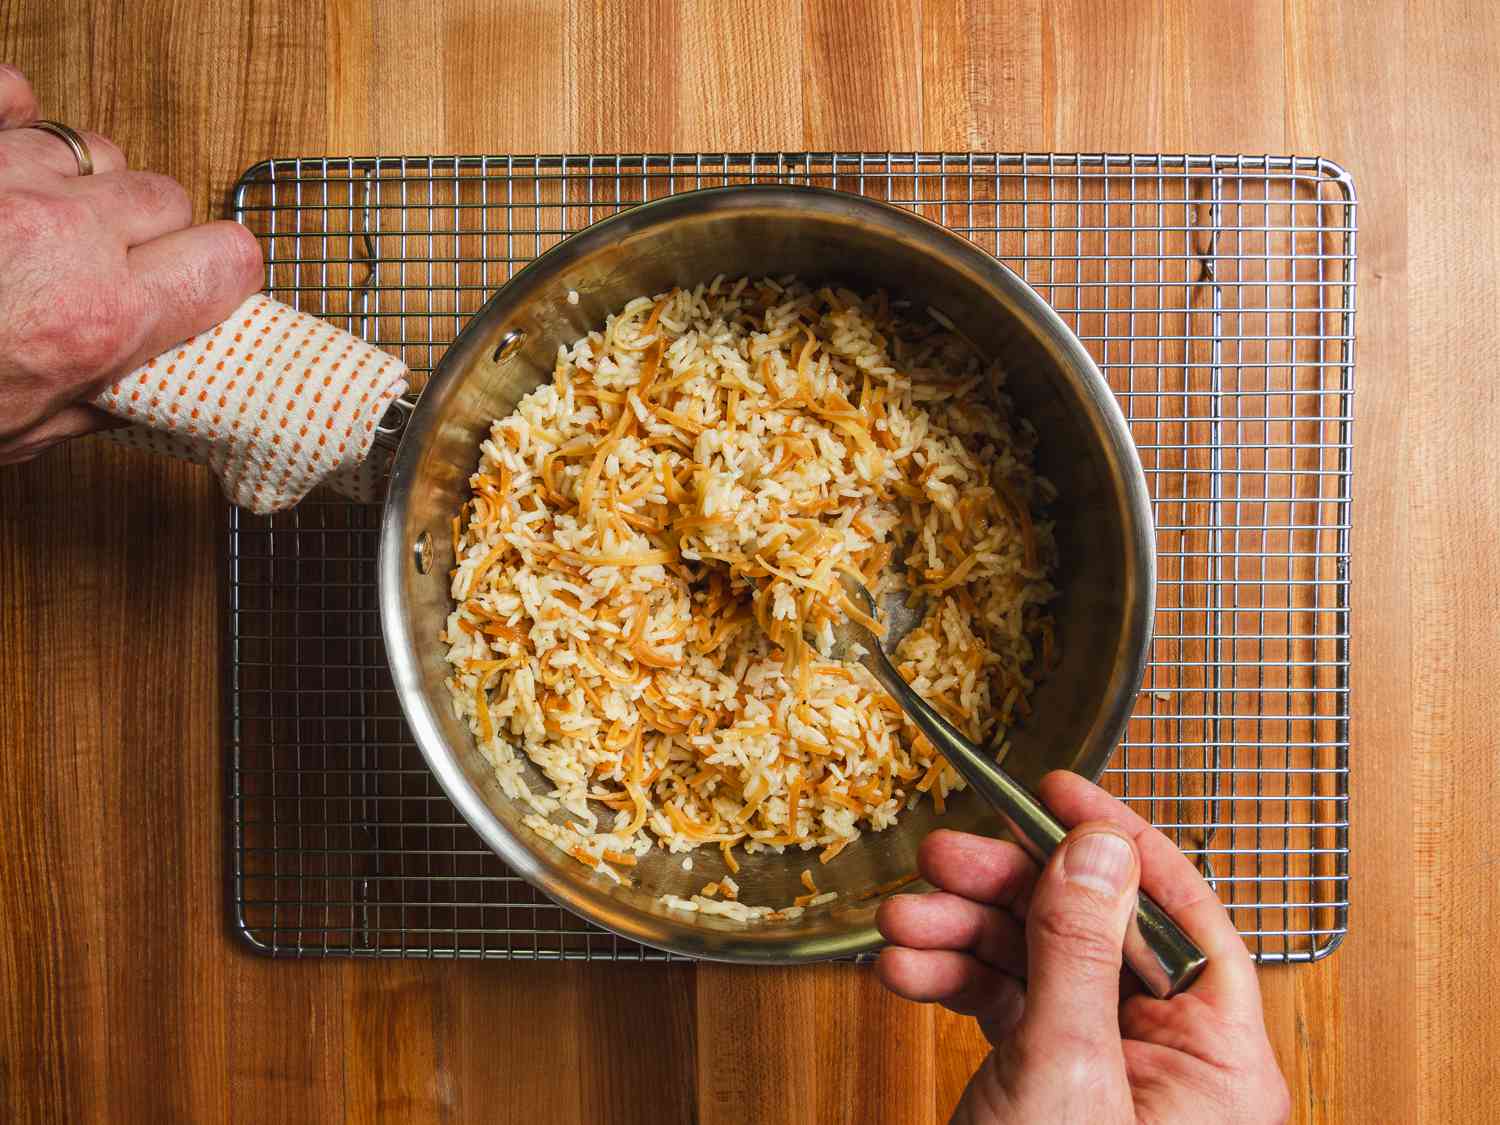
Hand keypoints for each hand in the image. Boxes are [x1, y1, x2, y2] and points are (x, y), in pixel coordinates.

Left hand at [0, 64, 261, 463]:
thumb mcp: (18, 434)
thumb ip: (98, 400)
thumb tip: (146, 379)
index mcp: (98, 317)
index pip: (227, 261)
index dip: (220, 275)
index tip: (201, 288)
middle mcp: (63, 235)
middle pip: (166, 197)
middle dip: (147, 232)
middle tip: (107, 266)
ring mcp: (2, 175)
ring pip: (96, 151)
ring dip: (80, 184)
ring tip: (38, 221)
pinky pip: (15, 97)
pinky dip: (15, 121)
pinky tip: (3, 164)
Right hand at [877, 771, 1289, 1123]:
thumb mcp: (1065, 1072)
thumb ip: (1080, 951)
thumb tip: (1099, 846)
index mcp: (1218, 1062)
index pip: (1183, 915)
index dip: (1120, 840)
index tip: (1059, 790)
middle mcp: (1167, 1061)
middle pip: (1091, 929)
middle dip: (1005, 891)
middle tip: (944, 855)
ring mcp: (1102, 1072)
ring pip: (1034, 964)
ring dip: (959, 936)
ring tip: (901, 920)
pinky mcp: (1047, 1083)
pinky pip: (1003, 1008)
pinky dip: (950, 984)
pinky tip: (904, 970)